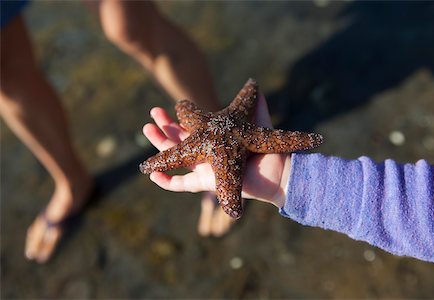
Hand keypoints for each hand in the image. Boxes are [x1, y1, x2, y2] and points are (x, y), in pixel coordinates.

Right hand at [142, 93, 290, 207]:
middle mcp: (207, 155)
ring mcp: (205, 170)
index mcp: (215, 141)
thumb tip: (254, 82)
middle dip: (164, 128)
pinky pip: (182, 186)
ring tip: (147, 129)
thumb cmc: (267, 149)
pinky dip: (167, 182)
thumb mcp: (257, 123)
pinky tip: (153, 174)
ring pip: (176, 159)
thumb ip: (254, 106)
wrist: (276, 171)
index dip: (178, 119)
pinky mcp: (207, 184)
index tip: (168, 106)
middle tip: (153, 114)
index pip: (191, 129)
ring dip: (160, 146)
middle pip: (179, 141)